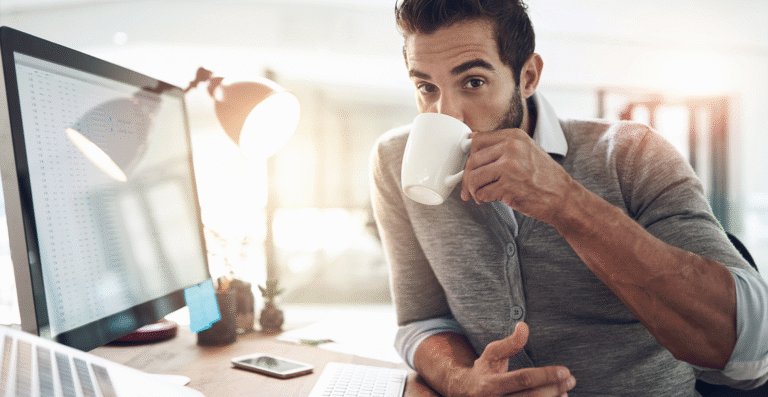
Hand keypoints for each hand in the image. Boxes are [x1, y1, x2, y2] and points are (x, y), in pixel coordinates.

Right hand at [452, 322, 575, 396]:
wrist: (467, 393)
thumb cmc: (485, 370)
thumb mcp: (492, 353)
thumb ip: (510, 342)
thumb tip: (524, 326)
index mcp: (491, 384)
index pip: (523, 380)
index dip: (546, 375)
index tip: (565, 370)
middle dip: (554, 388)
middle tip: (571, 379)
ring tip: (567, 390)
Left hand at [460, 128, 575, 223]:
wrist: (562, 197)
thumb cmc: (544, 177)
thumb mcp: (526, 150)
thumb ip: (502, 146)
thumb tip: (471, 142)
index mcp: (514, 136)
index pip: (478, 140)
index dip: (469, 156)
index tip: (469, 166)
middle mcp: (511, 148)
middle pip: (473, 160)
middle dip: (467, 177)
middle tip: (469, 187)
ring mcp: (509, 167)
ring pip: (474, 177)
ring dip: (473, 189)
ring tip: (480, 195)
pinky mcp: (507, 186)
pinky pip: (481, 193)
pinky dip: (482, 198)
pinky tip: (488, 199)